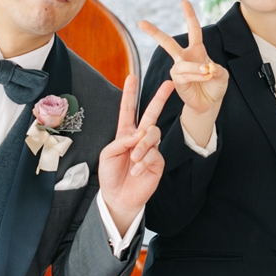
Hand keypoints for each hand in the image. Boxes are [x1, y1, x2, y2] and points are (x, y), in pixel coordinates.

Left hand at [97, 74, 175, 235]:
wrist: (118, 197)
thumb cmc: (110, 175)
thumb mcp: (107, 155)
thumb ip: (121, 141)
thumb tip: (139, 133)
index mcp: (125, 133)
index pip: (128, 110)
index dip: (129, 94)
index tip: (132, 77)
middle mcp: (139, 138)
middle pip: (151, 113)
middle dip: (160, 98)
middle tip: (168, 84)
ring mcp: (150, 149)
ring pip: (153, 134)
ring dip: (142, 146)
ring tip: (133, 159)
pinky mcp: (158, 161)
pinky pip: (154, 154)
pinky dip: (144, 162)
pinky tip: (137, 171)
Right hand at [139, 0, 229, 116]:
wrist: (210, 103)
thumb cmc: (215, 86)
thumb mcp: (222, 75)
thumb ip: (218, 69)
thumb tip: (208, 67)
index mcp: (197, 50)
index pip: (193, 30)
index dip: (189, 15)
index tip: (184, 1)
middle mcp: (184, 57)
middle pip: (167, 42)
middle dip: (154, 32)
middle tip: (141, 22)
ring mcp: (179, 69)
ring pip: (183, 64)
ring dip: (197, 68)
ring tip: (208, 73)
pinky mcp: (177, 81)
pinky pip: (184, 75)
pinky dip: (196, 75)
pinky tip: (205, 77)